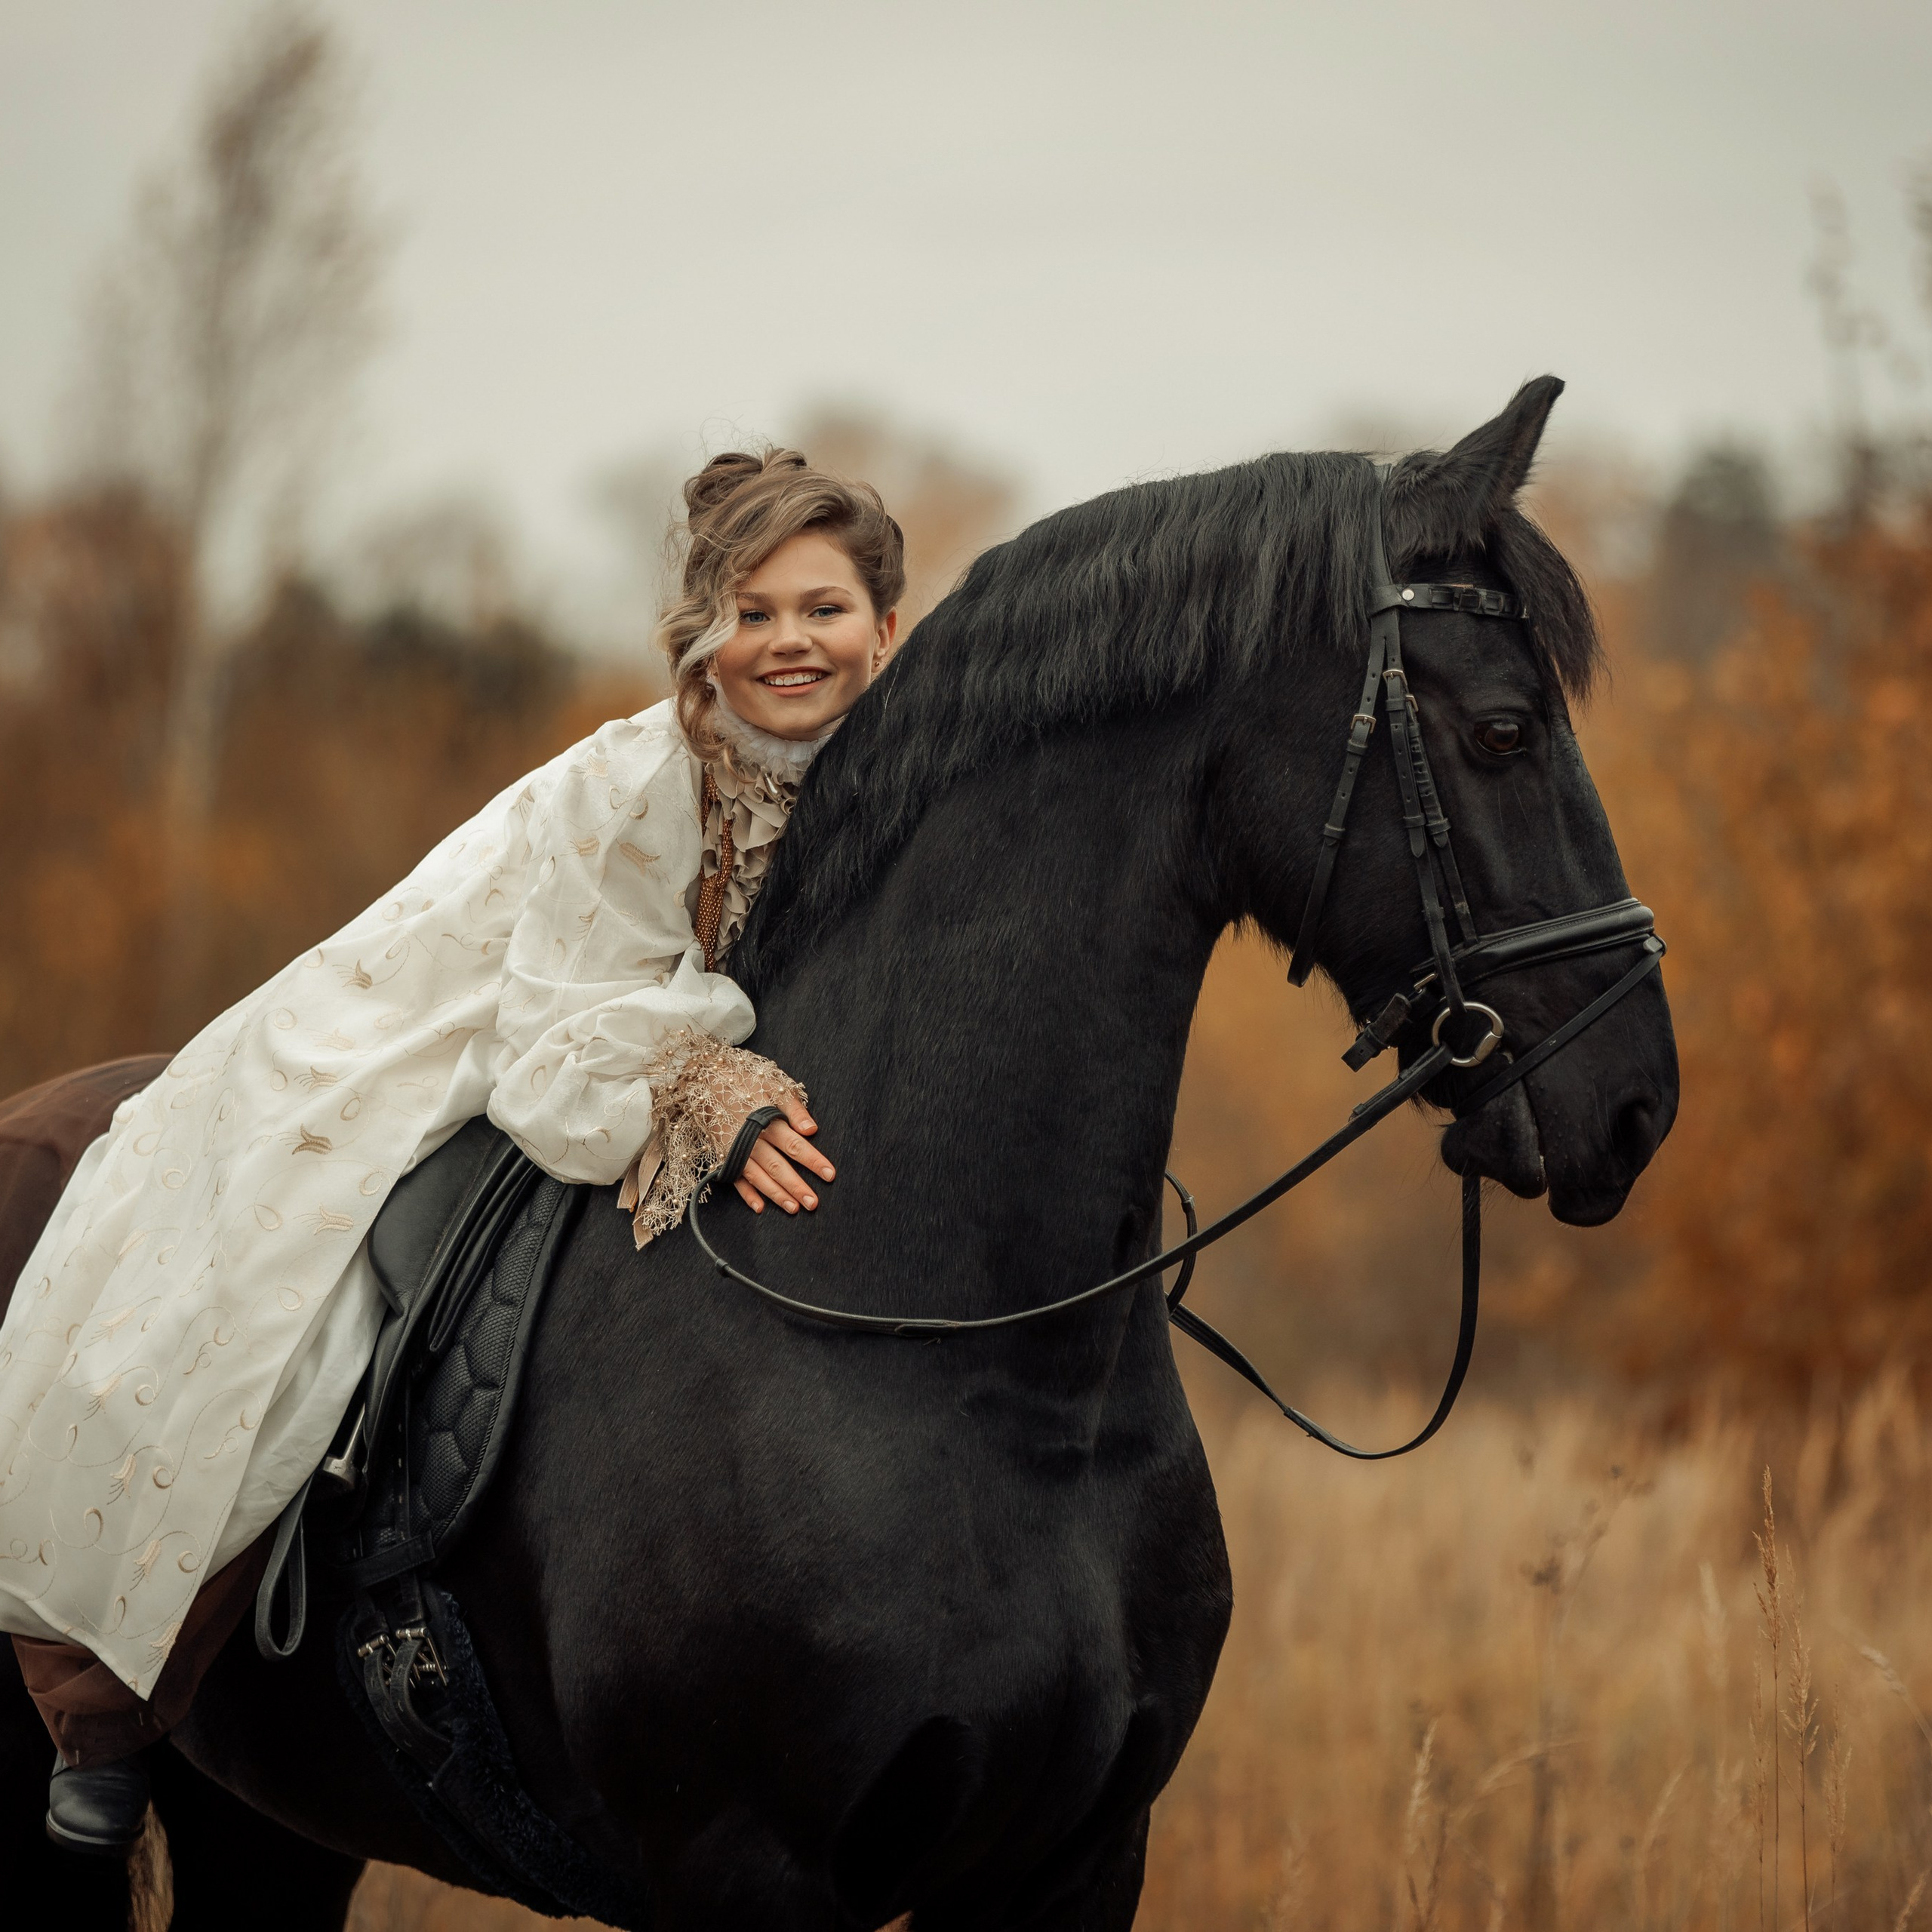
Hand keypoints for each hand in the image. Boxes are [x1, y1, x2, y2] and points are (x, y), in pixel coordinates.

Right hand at [732, 1093, 834, 1215]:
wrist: (707, 1078)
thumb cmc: (747, 1082)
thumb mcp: (774, 1087)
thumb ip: (794, 1109)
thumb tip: (812, 1129)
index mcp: (766, 1121)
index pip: (794, 1145)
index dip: (813, 1160)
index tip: (829, 1174)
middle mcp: (750, 1139)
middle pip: (777, 1166)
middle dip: (795, 1186)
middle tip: (813, 1203)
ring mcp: (735, 1149)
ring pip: (758, 1176)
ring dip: (775, 1194)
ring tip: (794, 1209)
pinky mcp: (722, 1155)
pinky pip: (735, 1178)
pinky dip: (746, 1194)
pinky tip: (759, 1207)